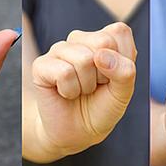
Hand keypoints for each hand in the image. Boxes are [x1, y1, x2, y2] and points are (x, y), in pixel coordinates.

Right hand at [27, 22, 136, 161]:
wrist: (76, 132)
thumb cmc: (101, 108)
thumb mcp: (123, 92)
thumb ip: (124, 71)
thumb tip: (100, 55)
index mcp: (103, 38)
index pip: (119, 32)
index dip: (122, 60)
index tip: (113, 77)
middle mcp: (80, 39)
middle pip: (102, 43)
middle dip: (104, 73)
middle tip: (96, 85)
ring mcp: (59, 50)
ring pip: (84, 59)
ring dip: (87, 85)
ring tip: (81, 91)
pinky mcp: (41, 65)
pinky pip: (64, 72)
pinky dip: (70, 91)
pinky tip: (66, 93)